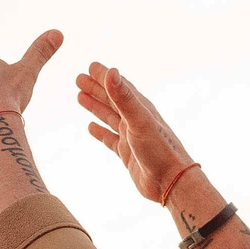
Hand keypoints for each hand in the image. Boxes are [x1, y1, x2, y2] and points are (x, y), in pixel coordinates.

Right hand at [75, 62, 197, 203]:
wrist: (170, 182)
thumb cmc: (159, 150)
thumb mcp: (139, 120)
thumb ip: (124, 97)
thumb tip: (111, 72)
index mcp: (140, 108)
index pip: (119, 86)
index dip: (104, 76)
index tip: (90, 66)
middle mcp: (135, 120)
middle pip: (112, 99)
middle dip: (95, 88)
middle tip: (78, 79)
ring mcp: (131, 136)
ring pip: (109, 117)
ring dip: (95, 107)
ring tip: (80, 97)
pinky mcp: (127, 153)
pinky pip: (110, 139)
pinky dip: (100, 132)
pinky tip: (91, 128)